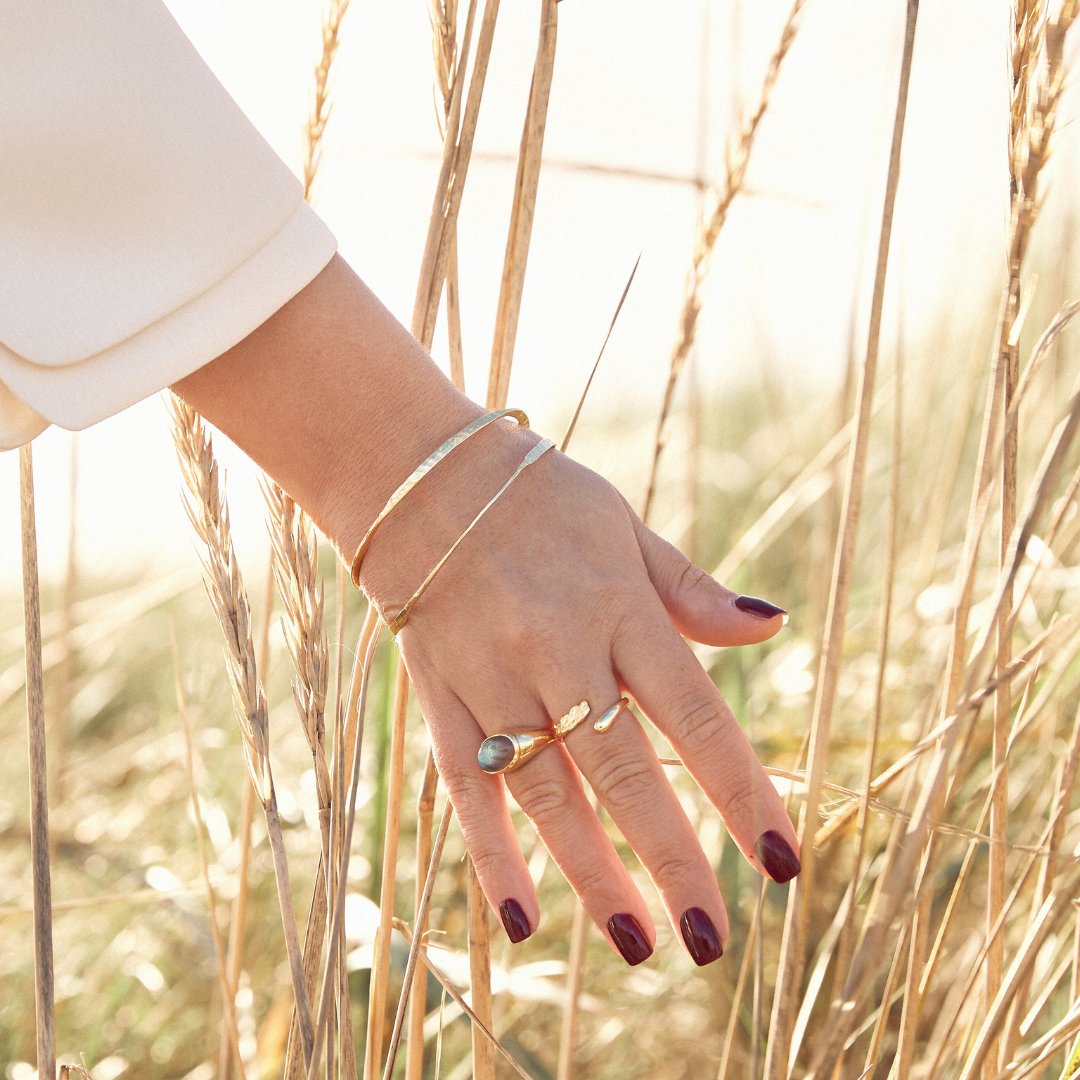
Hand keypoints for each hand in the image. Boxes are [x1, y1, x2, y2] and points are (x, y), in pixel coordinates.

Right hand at [171, 255, 798, 965]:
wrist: (417, 475)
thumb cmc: (537, 496)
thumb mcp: (624, 525)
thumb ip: (689, 590)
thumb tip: (772, 626)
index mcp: (617, 605)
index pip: (694, 715)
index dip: (743, 791)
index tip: (783, 861)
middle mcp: (557, 648)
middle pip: (623, 770)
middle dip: (671, 860)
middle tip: (712, 942)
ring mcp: (491, 675)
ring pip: (545, 790)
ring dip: (590, 871)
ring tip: (635, 943)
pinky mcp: (439, 693)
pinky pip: (464, 783)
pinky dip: (490, 851)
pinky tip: (521, 916)